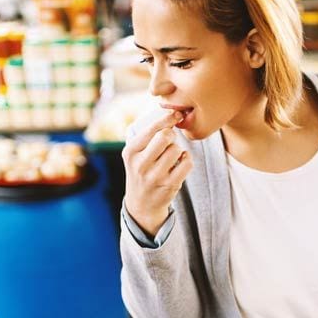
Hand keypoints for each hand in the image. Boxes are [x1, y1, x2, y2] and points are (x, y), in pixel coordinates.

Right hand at [122, 110, 192, 236]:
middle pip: (165, 136)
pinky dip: (187, 159)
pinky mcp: (170, 185)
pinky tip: (180, 163)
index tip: (176, 115)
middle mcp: (141, 164)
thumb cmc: (142, 170)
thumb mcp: (136, 153)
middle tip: (170, 140)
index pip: (152, 129)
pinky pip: (187, 163)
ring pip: (177, 149)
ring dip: (178, 149)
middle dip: (171, 135)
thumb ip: (149, 135)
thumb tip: (174, 114)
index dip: (168, 118)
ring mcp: (155, 176)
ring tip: (172, 156)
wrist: (142, 203)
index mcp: (130, 152)